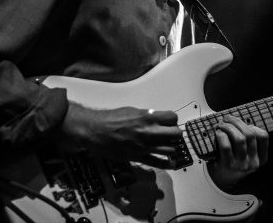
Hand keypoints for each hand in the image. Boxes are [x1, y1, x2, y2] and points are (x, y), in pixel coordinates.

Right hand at [55, 101, 181, 168]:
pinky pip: (159, 163)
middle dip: (175, 133)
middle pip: (176, 134)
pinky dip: (167, 163)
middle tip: (171, 133)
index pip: (173, 118)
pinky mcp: (140, 157)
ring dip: (171, 147)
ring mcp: (146, 146)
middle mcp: (149, 132)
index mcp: (148, 118)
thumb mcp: (132, 110)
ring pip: (171, 149)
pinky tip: (170, 162)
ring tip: (168, 145)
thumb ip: (147, 115)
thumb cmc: (111, 119)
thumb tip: (156, 118)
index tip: (169, 122)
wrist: (96, 131)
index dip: (172, 120)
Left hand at [208, 115, 268, 188]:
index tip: (244, 123)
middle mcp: (253, 162)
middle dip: (237, 122)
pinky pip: (226, 146)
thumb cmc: (233, 162)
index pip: (263, 137)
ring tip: (222, 124)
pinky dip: (222, 135)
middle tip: (227, 118)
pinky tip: (218, 133)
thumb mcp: (247, 155)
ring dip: (229, 127)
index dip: (254, 126)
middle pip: (250, 135)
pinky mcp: (228, 165)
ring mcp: (241, 165)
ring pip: (239, 139)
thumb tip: (241, 121)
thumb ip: (249, 141)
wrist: (221, 180)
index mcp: (261, 159)